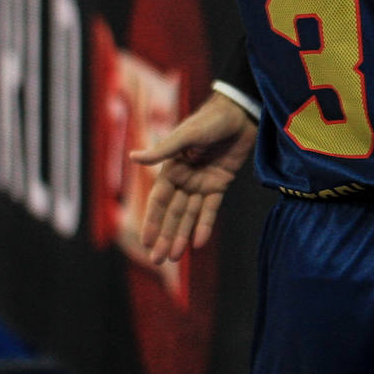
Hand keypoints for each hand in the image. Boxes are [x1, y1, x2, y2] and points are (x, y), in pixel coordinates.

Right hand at [133, 90, 257, 263]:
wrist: (240, 113)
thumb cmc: (210, 120)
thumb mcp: (186, 135)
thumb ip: (162, 150)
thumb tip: (133, 157)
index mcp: (171, 168)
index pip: (159, 201)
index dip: (152, 221)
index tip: (145, 241)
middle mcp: (184, 179)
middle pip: (173, 213)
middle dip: (164, 236)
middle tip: (157, 260)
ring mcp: (202, 183)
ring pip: (190, 215)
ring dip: (181, 236)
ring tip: (174, 258)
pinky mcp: (220, 184)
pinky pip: (210, 209)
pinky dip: (205, 225)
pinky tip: (198, 243)